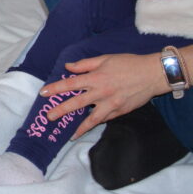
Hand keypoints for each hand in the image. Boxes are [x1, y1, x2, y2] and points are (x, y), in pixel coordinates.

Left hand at [41, 53, 166, 138]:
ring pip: (92, 119)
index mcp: (95, 78)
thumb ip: (85, 64)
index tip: (43, 93)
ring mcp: (111, 105)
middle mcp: (101, 93)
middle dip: (61, 111)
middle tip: (49, 117)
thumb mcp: (104, 59)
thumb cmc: (127, 64)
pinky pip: (105, 119)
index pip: (70, 84)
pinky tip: (88, 128)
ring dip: (79, 127)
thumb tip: (68, 67)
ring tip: (69, 134)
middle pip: (77, 103)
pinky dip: (96, 124)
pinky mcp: (120, 112)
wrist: (151, 75)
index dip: (56, 89)